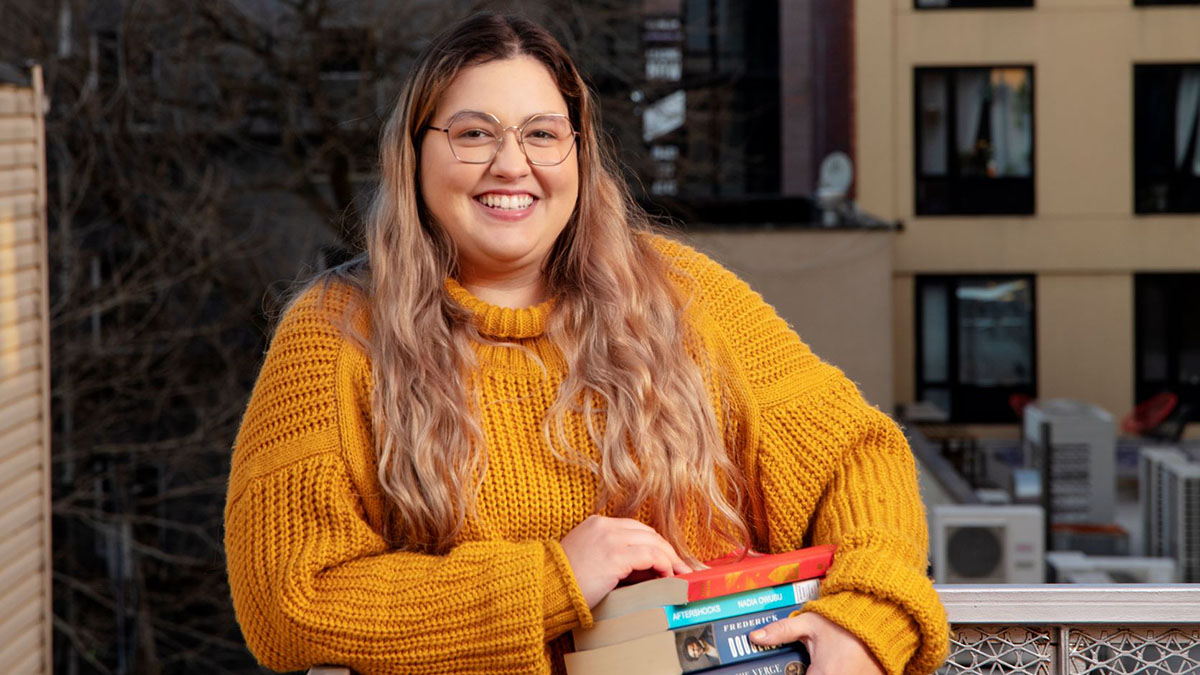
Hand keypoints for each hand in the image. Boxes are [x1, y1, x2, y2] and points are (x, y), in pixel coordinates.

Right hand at [559, 515, 691, 607]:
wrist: (546, 589)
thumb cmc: (565, 582)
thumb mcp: (590, 561)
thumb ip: (615, 558)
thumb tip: (647, 569)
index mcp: (597, 523)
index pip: (636, 529)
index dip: (654, 543)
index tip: (667, 558)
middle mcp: (605, 526)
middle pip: (648, 532)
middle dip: (667, 550)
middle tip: (680, 567)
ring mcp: (610, 539)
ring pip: (653, 542)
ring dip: (670, 558)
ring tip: (679, 574)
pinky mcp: (616, 556)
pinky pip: (651, 555)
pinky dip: (664, 564)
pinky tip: (668, 576)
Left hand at [749, 611, 883, 674]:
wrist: (881, 620)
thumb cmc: (845, 622)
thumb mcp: (810, 623)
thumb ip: (782, 631)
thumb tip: (755, 636)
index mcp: (824, 674)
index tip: (792, 669)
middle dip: (806, 673)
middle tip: (803, 665)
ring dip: (821, 672)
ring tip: (820, 663)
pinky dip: (835, 673)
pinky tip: (831, 665)